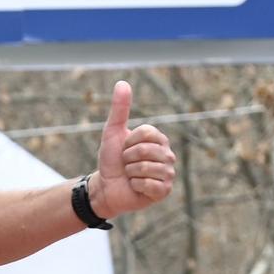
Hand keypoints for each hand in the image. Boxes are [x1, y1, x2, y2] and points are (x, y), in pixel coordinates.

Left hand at [89, 81, 175, 218]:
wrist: (105, 187)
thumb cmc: (111, 160)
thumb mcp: (112, 132)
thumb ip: (119, 108)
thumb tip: (122, 82)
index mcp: (158, 139)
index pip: (145, 133)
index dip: (128, 142)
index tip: (125, 149)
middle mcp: (167, 155)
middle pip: (145, 150)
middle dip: (127, 158)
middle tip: (126, 164)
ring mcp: (168, 173)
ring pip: (146, 167)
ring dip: (130, 173)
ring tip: (131, 175)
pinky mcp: (164, 191)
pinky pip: (149, 184)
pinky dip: (136, 186)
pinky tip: (136, 187)